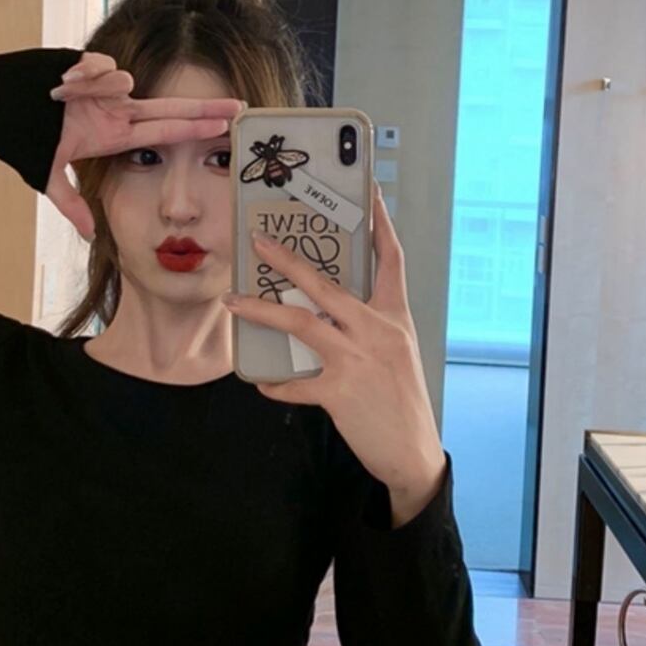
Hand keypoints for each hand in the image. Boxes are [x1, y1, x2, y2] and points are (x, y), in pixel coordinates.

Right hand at [46, 51, 244, 239]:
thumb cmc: (18, 138)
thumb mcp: (48, 176)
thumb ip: (72, 205)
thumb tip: (92, 236)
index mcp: (114, 132)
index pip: (166, 132)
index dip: (195, 130)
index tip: (226, 129)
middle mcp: (114, 108)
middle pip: (169, 107)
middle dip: (202, 108)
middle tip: (238, 108)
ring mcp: (101, 87)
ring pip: (121, 82)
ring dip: (100, 88)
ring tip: (68, 93)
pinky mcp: (80, 64)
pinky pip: (97, 66)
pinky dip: (86, 74)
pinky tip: (64, 82)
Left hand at [222, 181, 446, 514]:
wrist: (412, 452)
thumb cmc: (401, 401)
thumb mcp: (396, 354)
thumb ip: (367, 329)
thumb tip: (327, 313)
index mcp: (394, 318)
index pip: (391, 260)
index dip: (380, 224)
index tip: (370, 193)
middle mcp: (377, 332)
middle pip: (327, 284)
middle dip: (288, 260)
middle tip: (258, 243)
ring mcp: (357, 360)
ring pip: (301, 323)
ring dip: (262, 310)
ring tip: (233, 302)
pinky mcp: (340, 392)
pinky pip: (295, 384)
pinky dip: (275, 383)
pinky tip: (260, 382)